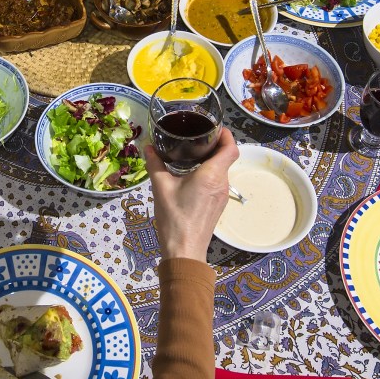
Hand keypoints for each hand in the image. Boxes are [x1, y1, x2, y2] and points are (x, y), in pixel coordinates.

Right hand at [146, 128, 238, 261]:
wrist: (184, 250)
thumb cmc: (174, 218)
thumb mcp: (160, 187)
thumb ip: (155, 164)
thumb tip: (148, 147)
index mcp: (211, 174)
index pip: (231, 148)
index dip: (226, 134)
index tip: (213, 128)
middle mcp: (221, 183)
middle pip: (227, 157)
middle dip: (216, 144)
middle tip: (197, 136)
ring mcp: (222, 195)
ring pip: (223, 169)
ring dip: (213, 159)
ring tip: (193, 152)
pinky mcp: (218, 204)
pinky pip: (218, 181)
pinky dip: (210, 172)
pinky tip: (193, 173)